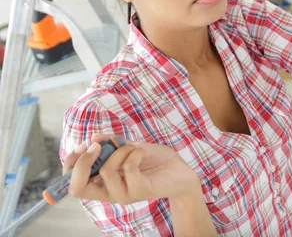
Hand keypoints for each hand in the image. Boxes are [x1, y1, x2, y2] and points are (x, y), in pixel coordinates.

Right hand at [63, 134, 198, 204]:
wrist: (181, 170)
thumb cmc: (154, 160)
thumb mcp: (129, 148)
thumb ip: (111, 144)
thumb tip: (93, 138)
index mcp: (103, 183)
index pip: (73, 184)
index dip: (71, 164)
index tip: (85, 145)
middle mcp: (109, 192)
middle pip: (77, 187)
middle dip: (82, 162)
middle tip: (98, 146)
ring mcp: (124, 194)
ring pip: (105, 171)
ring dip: (119, 151)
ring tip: (133, 149)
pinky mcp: (139, 190)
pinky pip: (129, 167)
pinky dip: (135, 152)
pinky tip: (144, 153)